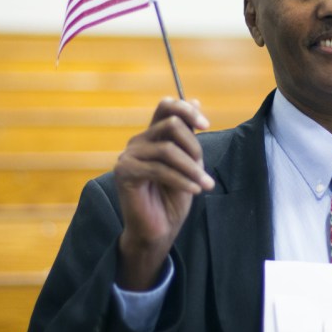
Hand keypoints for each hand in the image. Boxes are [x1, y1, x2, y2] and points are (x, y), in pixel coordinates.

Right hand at [114, 97, 213, 289]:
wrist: (158, 230)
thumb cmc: (172, 199)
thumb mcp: (188, 163)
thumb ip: (190, 136)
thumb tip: (196, 101)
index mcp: (152, 136)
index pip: (166, 106)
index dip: (187, 109)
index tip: (206, 125)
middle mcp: (138, 141)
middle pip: (170, 124)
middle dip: (194, 146)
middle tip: (204, 169)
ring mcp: (128, 156)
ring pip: (167, 149)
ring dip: (192, 168)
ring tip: (205, 184)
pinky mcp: (125, 173)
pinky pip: (159, 169)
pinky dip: (182, 180)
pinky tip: (195, 190)